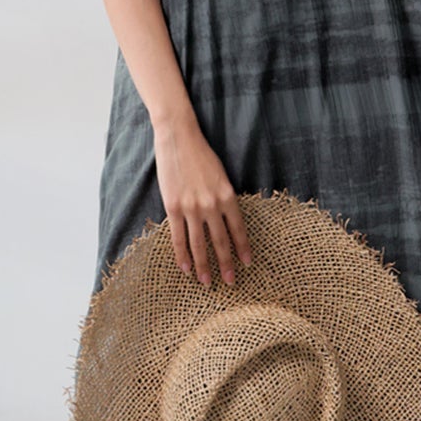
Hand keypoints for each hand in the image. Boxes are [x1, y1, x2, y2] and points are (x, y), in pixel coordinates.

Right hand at [153, 125, 253, 286]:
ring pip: (199, 244)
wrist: (179, 138)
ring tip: (207, 282)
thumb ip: (224, 198)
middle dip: (226, 264)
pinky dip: (182, 255)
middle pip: (220, 241)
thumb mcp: (221, 176)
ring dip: (204, 266)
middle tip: (231, 282)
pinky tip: (186, 268)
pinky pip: (178, 237)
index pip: (238, 229)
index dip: (243, 248)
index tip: (247, 263)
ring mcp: (191, 207)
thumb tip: (226, 220)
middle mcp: (212, 204)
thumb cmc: (201, 155)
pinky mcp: (173, 207)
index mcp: (228, 195)